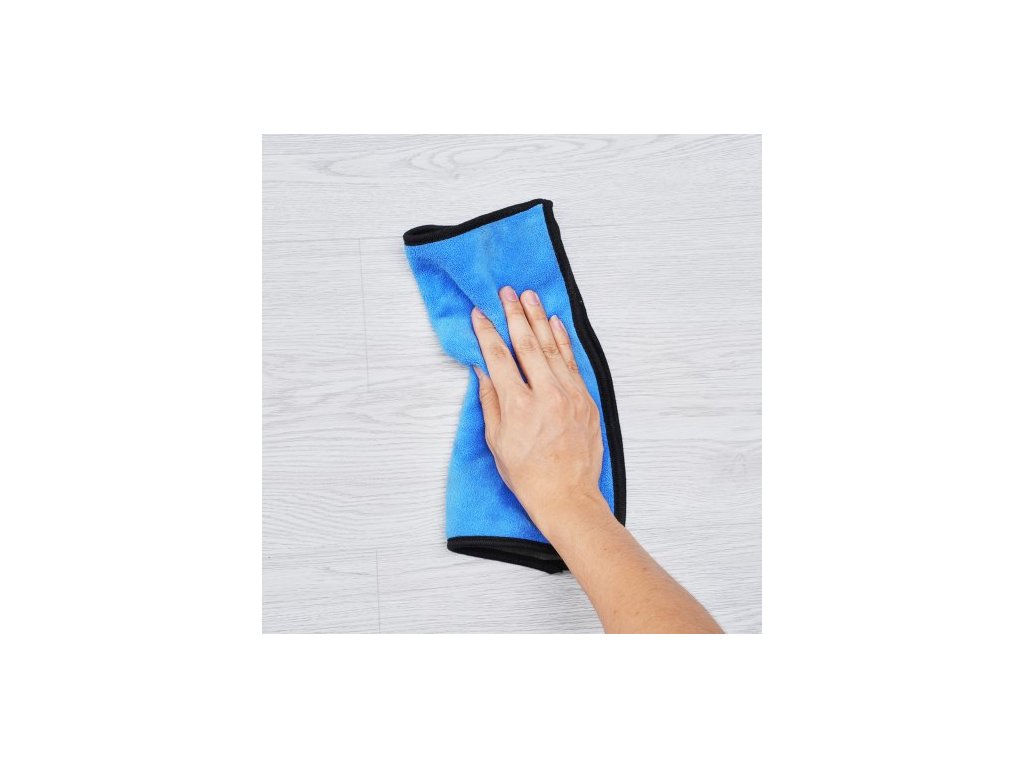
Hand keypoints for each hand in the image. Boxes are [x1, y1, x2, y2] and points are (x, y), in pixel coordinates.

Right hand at [470, 286, 606, 532]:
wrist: (567, 496)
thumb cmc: (528, 475)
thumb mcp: (497, 441)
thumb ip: (490, 400)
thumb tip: (483, 370)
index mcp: (518, 405)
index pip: (498, 357)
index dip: (487, 332)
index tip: (480, 313)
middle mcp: (546, 394)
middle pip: (527, 344)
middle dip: (515, 314)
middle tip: (506, 292)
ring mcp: (570, 395)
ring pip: (552, 348)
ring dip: (539, 319)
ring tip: (529, 297)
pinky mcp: (586, 400)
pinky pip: (572, 362)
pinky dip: (562, 341)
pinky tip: (554, 324)